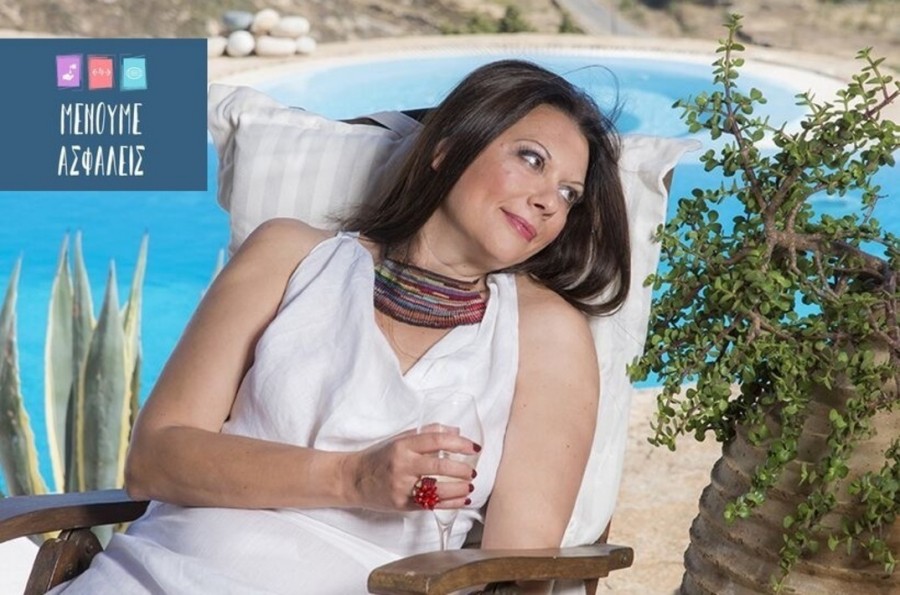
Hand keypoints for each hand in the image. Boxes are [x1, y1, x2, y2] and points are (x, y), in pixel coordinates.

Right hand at [342, 428, 478, 511]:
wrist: (353, 479)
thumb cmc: (380, 457)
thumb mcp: (400, 439)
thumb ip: (427, 434)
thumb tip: (456, 430)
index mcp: (403, 445)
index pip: (436, 440)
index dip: (458, 442)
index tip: (474, 447)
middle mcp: (402, 465)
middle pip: (438, 466)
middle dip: (461, 470)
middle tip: (473, 471)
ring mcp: (401, 486)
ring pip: (436, 489)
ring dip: (458, 489)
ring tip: (470, 486)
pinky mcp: (401, 504)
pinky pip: (430, 505)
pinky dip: (449, 503)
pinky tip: (461, 500)